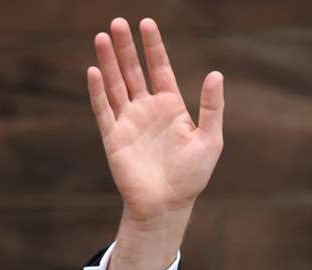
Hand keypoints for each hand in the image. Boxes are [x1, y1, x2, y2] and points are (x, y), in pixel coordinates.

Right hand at [87, 18, 222, 222]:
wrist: (168, 205)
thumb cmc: (192, 176)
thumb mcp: (210, 140)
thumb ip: (211, 108)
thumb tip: (216, 74)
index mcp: (171, 107)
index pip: (160, 69)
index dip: (154, 47)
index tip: (147, 23)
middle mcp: (147, 109)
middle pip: (133, 71)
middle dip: (127, 48)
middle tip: (118, 22)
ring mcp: (128, 121)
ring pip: (115, 84)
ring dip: (109, 61)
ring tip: (103, 36)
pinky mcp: (113, 136)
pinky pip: (103, 109)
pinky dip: (98, 91)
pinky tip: (95, 70)